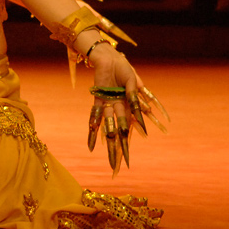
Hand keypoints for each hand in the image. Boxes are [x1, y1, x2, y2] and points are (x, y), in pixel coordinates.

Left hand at [86, 45, 168, 174]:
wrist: (109, 57)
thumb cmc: (124, 69)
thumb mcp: (133, 84)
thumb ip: (135, 100)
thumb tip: (139, 115)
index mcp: (129, 110)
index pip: (128, 134)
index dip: (126, 149)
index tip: (127, 165)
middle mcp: (118, 111)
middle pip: (117, 137)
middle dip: (116, 153)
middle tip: (115, 172)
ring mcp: (107, 106)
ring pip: (106, 130)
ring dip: (107, 146)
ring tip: (107, 162)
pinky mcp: (98, 99)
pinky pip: (94, 116)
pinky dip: (92, 129)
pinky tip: (90, 144)